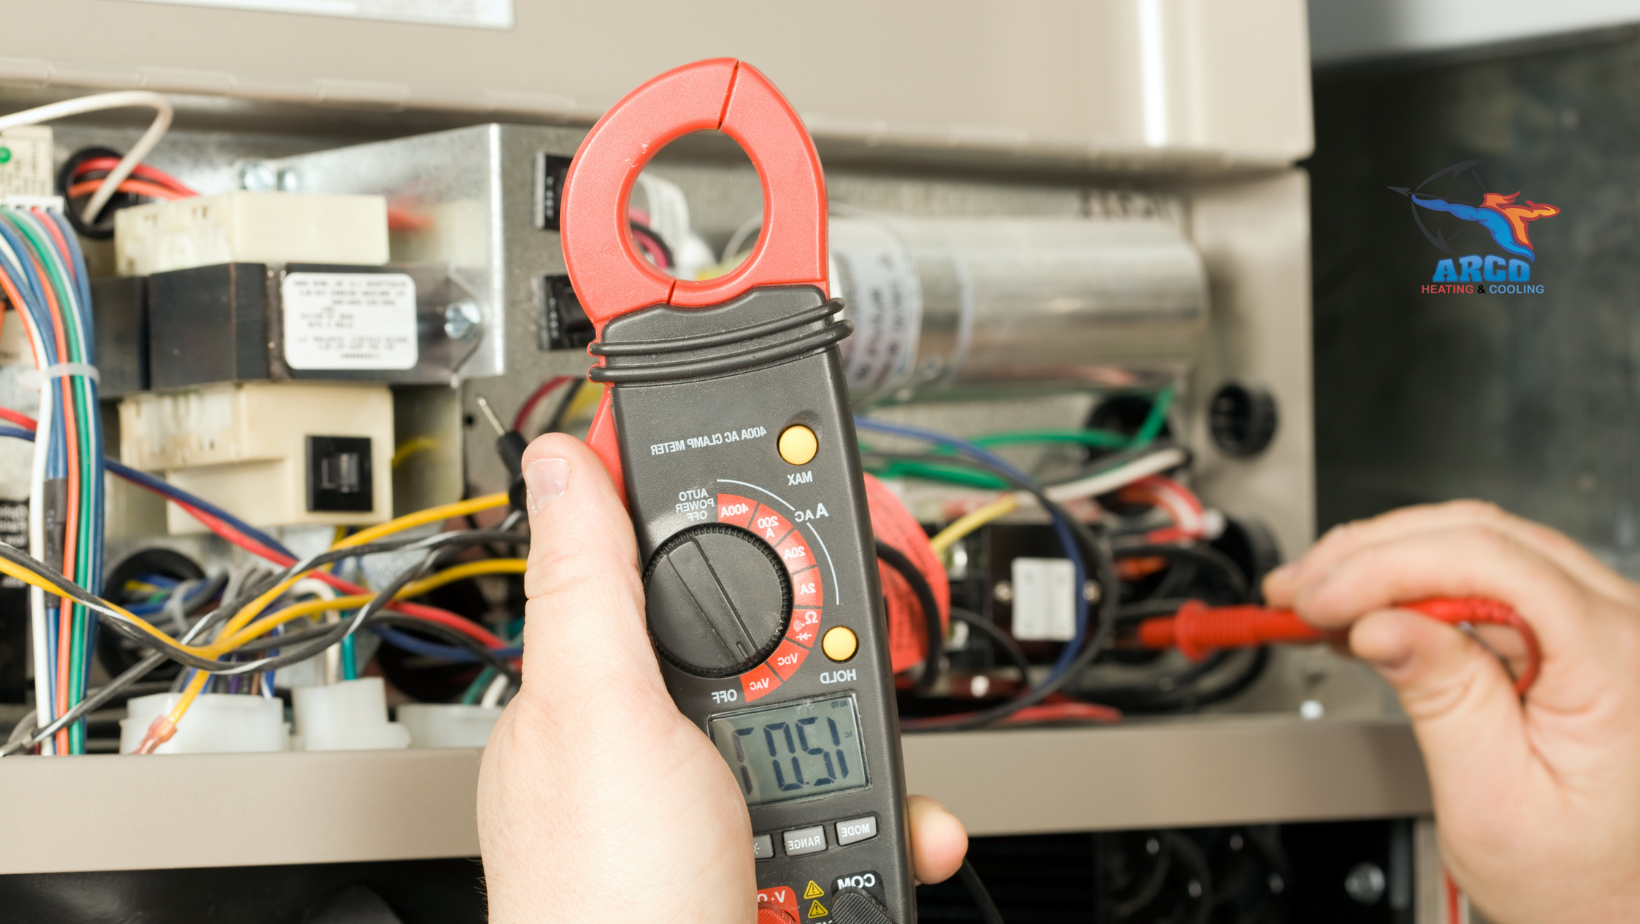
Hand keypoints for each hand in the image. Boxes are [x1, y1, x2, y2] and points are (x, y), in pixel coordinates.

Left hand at [478, 434, 966, 922]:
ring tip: (871, 791)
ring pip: (820, 735)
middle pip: (766, 650)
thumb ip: (591, 584)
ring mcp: (713, 812)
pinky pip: (851, 816)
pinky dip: (891, 830)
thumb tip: (560, 456)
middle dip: (825, 667)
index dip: (731, 528)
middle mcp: (649, 748)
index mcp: (590, 695)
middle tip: (834, 682)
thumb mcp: (603, 717)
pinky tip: (898, 838)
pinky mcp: (771, 866)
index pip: (660, 569)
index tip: (798, 498)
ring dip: (873, 758)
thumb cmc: (606, 905)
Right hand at [1264, 501, 1639, 922]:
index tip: (1320, 598)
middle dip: (1371, 555)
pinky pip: (1489, 576)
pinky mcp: (1574, 631)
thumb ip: (1444, 700)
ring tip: (1314, 595)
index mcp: (1617, 663)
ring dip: (1385, 562)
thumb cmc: (1582, 877)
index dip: (1390, 566)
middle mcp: (1624, 626)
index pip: (1492, 562)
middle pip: (1482, 536)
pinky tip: (1362, 604)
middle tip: (1298, 589)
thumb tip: (1380, 624)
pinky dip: (1414, 583)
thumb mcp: (1493, 801)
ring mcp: (1602, 623)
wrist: (1621, 908)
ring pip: (1480, 544)